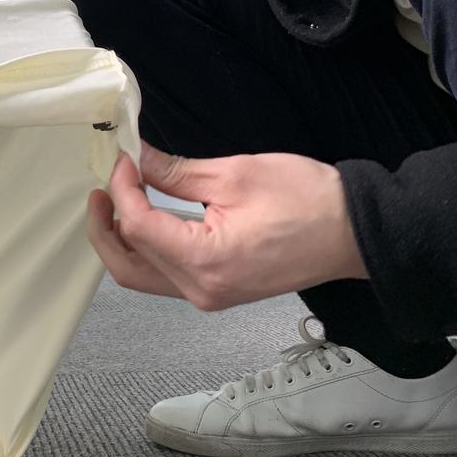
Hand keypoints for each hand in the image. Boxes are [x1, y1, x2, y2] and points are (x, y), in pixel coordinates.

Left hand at [87, 142, 367, 310]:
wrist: (355, 232)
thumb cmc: (307, 200)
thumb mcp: (235, 174)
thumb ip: (176, 172)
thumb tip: (138, 161)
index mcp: (206, 261)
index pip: (138, 227)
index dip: (122, 189)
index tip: (124, 159)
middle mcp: (201, 290)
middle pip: (127, 266)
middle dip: (104, 226)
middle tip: (101, 189)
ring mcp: (209, 297)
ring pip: (142, 277)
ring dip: (121, 240)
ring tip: (117, 200)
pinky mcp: (217, 291)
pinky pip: (165, 277)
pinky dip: (146, 250)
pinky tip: (145, 218)